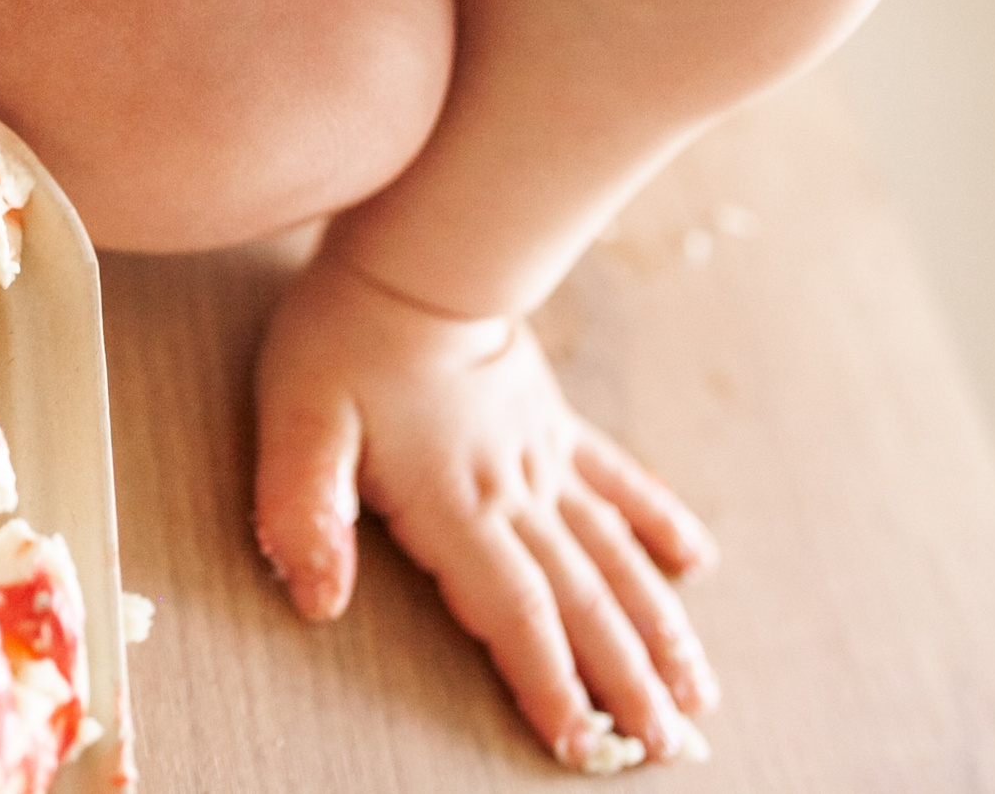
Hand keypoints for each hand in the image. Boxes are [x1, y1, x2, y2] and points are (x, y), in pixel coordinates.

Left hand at [253, 252, 720, 771]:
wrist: (411, 249)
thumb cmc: (340, 336)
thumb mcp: (296, 421)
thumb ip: (304, 511)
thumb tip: (317, 603)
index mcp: (454, 505)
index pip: (514, 614)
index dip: (547, 684)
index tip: (582, 748)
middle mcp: (513, 492)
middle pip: (581, 603)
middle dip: (625, 684)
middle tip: (673, 752)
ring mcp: (542, 455)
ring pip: (614, 557)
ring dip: (657, 629)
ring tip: (698, 696)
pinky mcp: (549, 418)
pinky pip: (617, 479)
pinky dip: (659, 521)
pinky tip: (695, 561)